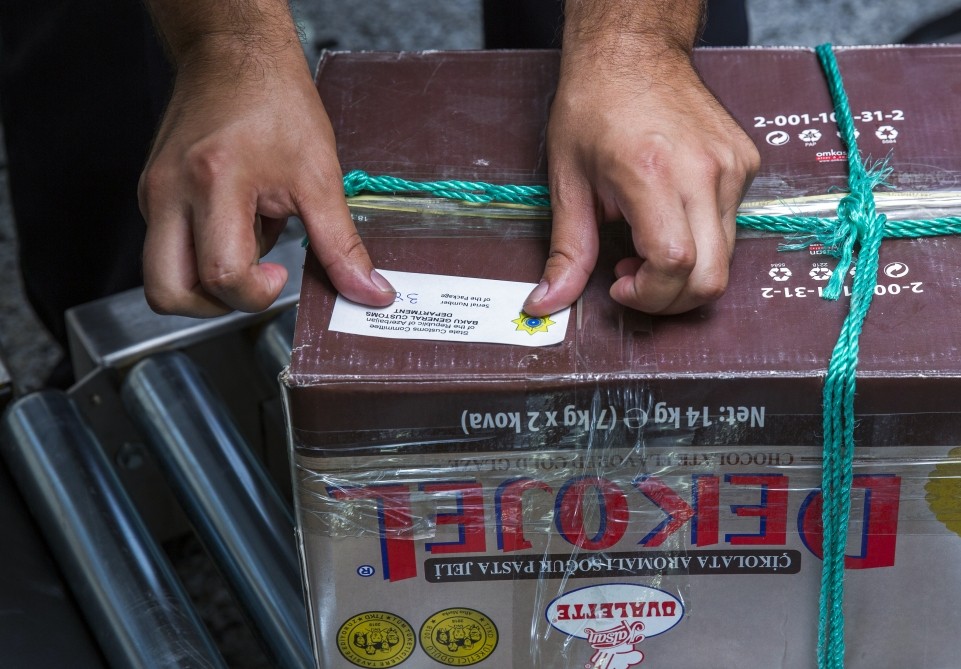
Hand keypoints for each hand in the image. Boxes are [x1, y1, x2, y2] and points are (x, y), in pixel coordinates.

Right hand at [138, 38, 394, 316]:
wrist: (235, 55)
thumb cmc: (275, 102)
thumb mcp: (320, 176)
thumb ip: (341, 244)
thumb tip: (369, 292)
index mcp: (213, 184)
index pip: (222, 275)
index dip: (257, 292)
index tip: (283, 274)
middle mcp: (170, 193)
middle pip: (168, 292)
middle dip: (217, 305)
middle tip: (256, 282)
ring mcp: (153, 194)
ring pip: (163, 275)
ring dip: (208, 280)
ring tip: (248, 243)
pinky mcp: (152, 194)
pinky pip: (169, 247)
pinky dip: (203, 253)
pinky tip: (236, 223)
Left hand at [525, 45, 758, 315]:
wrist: (633, 51)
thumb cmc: (595, 106)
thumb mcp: (568, 182)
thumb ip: (567, 251)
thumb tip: (546, 302)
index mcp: (653, 174)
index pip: (674, 265)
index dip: (648, 294)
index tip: (620, 285)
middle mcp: (703, 172)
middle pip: (712, 277)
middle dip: (671, 299)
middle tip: (633, 279)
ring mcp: (731, 167)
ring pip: (726, 257)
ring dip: (686, 271)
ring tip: (645, 242)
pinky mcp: (744, 163)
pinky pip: (730, 225)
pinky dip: (700, 239)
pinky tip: (667, 216)